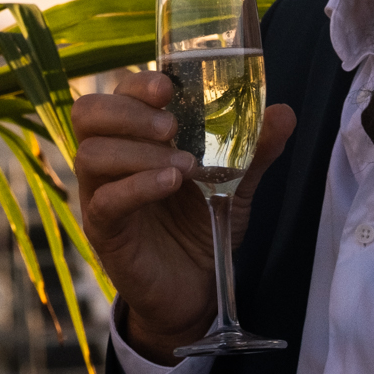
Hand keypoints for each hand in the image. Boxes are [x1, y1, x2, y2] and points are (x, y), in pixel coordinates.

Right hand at [74, 70, 295, 364]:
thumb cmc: (203, 225)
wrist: (196, 290)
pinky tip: (171, 183)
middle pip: (88, 113)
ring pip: (91, 154)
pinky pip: (104, 201)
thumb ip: (254, 148)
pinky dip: (138, 186)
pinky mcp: (103, 232)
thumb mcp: (235, 183)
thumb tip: (284, 112)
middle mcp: (109, 160)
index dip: (137, 84)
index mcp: (134, 136)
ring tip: (184, 165)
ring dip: (138, 151)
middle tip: (172, 126)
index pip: (117, 93)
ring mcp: (100, 194)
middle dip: (128, 111)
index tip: (169, 86)